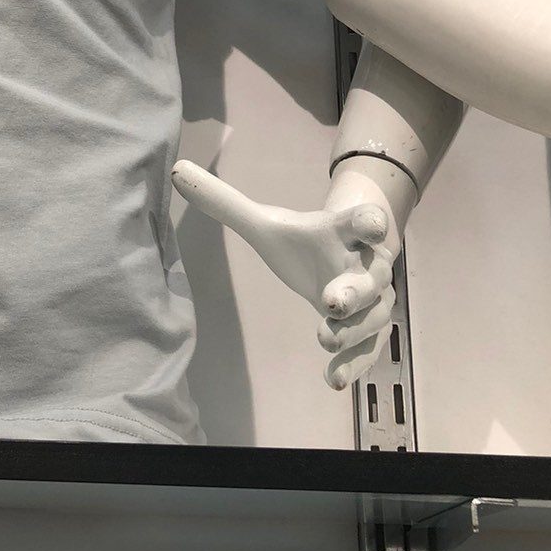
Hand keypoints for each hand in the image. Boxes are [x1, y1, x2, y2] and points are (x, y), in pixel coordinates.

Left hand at [170, 159, 396, 389]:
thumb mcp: (265, 223)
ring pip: (375, 315)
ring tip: (324, 338)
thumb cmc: (303, 240)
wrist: (340, 256)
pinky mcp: (369, 329)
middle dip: (355, 289)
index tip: (374, 226)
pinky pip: (370, 348)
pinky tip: (333, 379)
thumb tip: (175, 171)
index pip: (362, 220)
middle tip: (332, 300)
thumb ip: (225, 202)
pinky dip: (355, 363)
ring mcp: (372, 299)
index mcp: (343, 231)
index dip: (370, 222)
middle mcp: (365, 264)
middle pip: (371, 275)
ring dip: (354, 329)